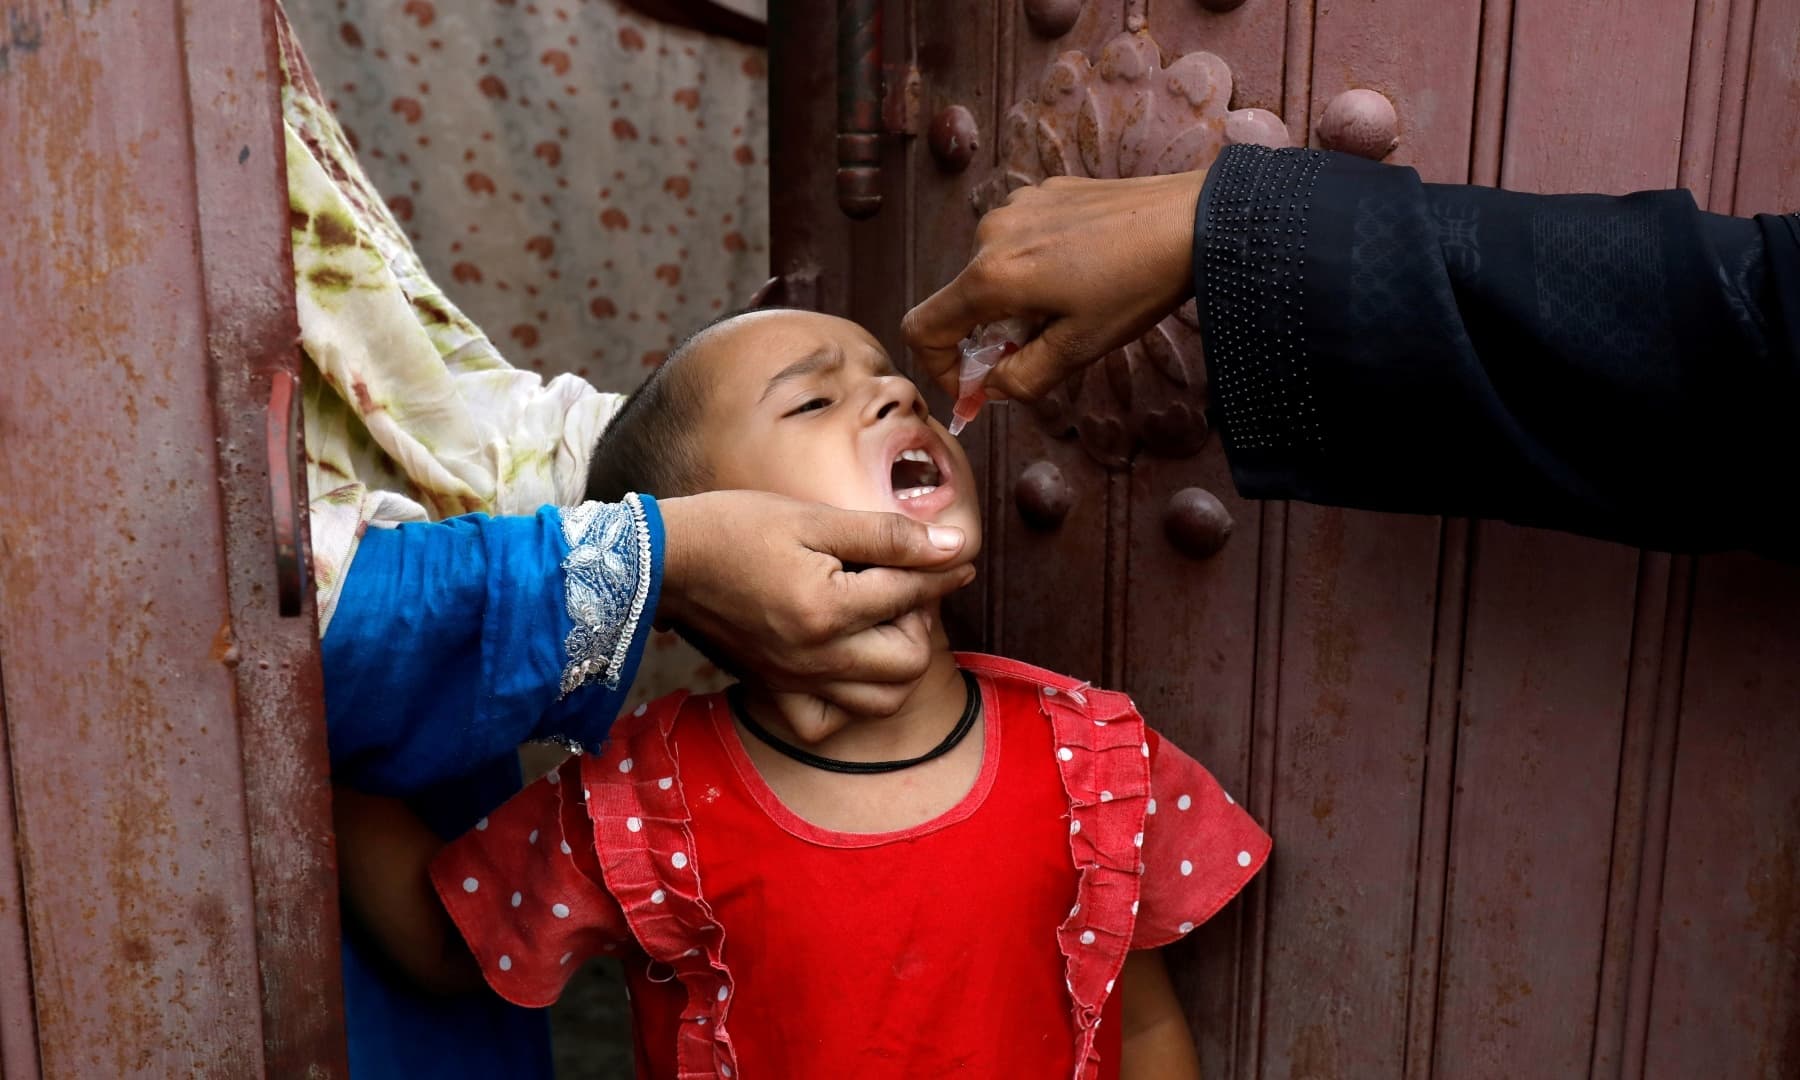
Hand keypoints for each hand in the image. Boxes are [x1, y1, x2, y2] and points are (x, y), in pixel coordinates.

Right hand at [655, 491, 974, 718]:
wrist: (662, 561)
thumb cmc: (735, 527)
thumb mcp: (814, 518)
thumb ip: (887, 536)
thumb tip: (953, 545)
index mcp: (829, 609)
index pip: (912, 592)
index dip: (942, 567)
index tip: (956, 554)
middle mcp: (816, 657)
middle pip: (911, 660)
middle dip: (920, 621)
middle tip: (902, 588)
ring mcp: (795, 681)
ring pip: (882, 701)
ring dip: (897, 664)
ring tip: (882, 625)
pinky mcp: (774, 690)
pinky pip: (826, 724)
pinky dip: (848, 703)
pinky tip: (847, 666)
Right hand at [901, 170, 1203, 401]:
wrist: (1194, 219)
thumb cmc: (1138, 286)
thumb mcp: (1080, 348)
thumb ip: (1022, 377)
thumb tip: (990, 388)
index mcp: (992, 277)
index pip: (924, 328)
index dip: (939, 368)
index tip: (975, 386)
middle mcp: (991, 234)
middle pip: (963, 301)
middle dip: (991, 334)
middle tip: (1047, 346)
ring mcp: (1016, 207)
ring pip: (994, 271)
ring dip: (1017, 300)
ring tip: (1076, 303)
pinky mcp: (1043, 193)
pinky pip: (1020, 241)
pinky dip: (1036, 266)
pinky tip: (1087, 268)